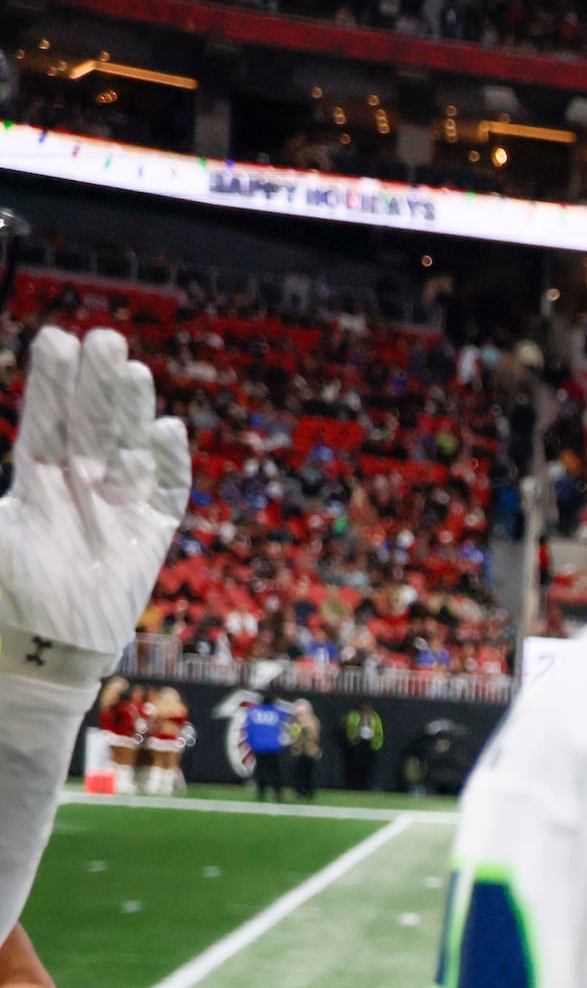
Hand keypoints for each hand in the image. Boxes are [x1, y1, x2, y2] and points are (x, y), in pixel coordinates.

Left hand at [0, 326, 189, 665]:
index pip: (48, 421)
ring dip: (132, 412)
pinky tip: (167, 430)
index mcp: (35, 482)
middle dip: (98, 383)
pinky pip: (165, 494)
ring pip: (129, 449)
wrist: (39, 650)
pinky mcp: (149, 539)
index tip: (57, 339)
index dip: (54, 383)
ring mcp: (117, 511)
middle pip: (93, 425)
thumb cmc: (2, 593)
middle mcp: (80, 488)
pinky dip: (168, 464)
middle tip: (105, 337)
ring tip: (133, 371)